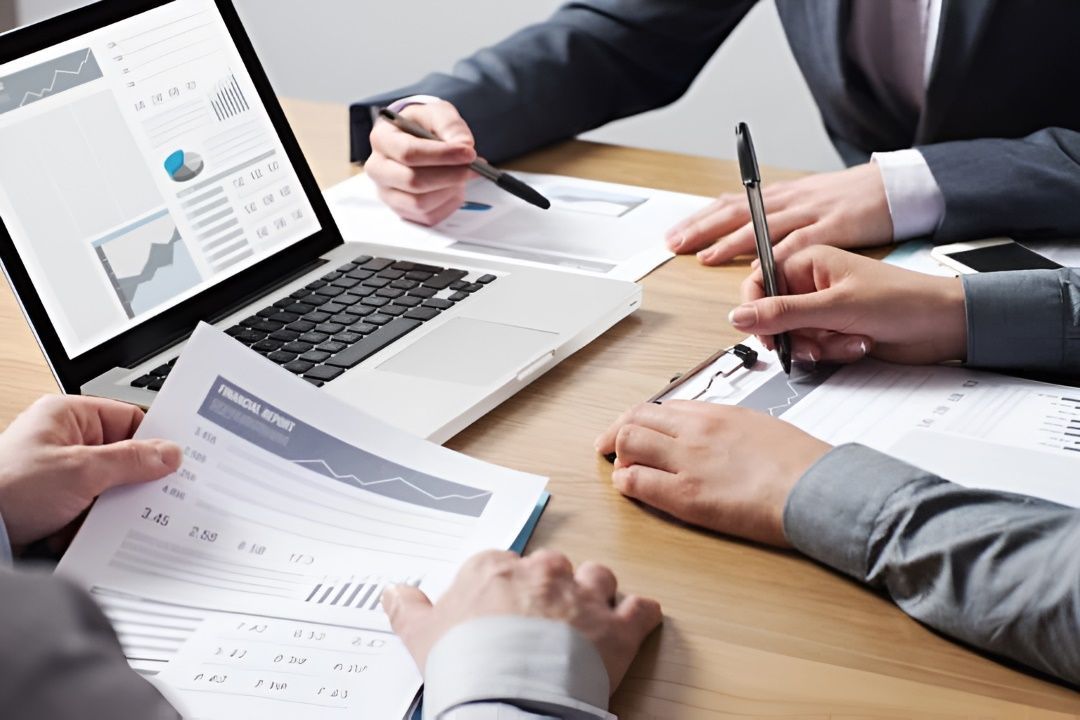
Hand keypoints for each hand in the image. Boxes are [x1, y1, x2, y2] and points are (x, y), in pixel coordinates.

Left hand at [0, 396, 180, 548]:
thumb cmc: (5, 488)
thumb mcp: (80, 470)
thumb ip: (131, 460)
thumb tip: (169, 454)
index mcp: (68, 415)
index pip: (130, 418)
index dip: (156, 438)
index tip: (180, 457)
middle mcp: (65, 439)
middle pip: (123, 454)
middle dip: (135, 477)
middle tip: (155, 491)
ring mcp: (61, 472)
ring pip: (111, 485)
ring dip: (114, 504)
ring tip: (112, 514)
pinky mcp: (57, 501)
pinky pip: (95, 506)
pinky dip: (99, 520)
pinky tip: (97, 529)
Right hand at [366, 100, 476, 225]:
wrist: (417, 140)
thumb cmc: (424, 126)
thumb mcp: (438, 113)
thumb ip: (451, 125)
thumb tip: (464, 145)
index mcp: (382, 139)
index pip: (409, 153)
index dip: (442, 155)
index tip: (468, 153)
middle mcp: (378, 169)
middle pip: (413, 182)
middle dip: (450, 176)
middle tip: (474, 167)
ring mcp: (387, 193)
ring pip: (421, 203)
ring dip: (449, 190)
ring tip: (462, 175)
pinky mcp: (402, 211)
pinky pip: (428, 217)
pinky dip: (448, 204)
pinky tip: (453, 187)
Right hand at [382, 549, 661, 691]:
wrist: (508, 697)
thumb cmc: (464, 665)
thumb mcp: (420, 636)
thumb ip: (407, 608)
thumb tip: (392, 592)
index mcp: (495, 568)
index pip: (504, 564)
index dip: (506, 588)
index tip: (504, 608)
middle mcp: (542, 572)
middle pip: (553, 566)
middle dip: (551, 587)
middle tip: (543, 619)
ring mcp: (582, 596)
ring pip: (599, 576)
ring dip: (596, 592)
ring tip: (589, 616)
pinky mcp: (617, 626)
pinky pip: (640, 608)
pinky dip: (641, 615)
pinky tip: (637, 621)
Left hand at [595, 401, 829, 545]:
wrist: (817, 487)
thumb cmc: (802, 463)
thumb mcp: (762, 427)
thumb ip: (730, 428)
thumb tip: (717, 438)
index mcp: (716, 412)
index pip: (662, 407)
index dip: (641, 420)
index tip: (634, 429)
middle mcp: (695, 430)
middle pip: (635, 418)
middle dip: (617, 433)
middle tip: (610, 448)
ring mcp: (687, 460)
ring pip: (627, 442)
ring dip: (619, 455)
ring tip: (622, 468)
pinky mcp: (685, 495)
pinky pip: (636, 481)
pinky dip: (625, 482)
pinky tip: (629, 487)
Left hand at [665, 163, 892, 265]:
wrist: (892, 187)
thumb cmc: (850, 201)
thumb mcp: (805, 204)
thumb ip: (775, 219)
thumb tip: (744, 234)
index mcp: (779, 197)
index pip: (730, 205)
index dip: (700, 220)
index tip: (675, 234)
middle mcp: (788, 202)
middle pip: (736, 213)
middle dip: (702, 229)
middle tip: (676, 244)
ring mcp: (809, 212)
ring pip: (762, 227)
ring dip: (731, 242)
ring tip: (706, 256)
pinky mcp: (833, 226)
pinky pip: (800, 242)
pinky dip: (778, 254)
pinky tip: (759, 266)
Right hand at [733, 245, 966, 364]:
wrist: (944, 326)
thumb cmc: (902, 301)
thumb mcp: (835, 307)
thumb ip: (782, 313)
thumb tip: (738, 317)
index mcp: (807, 261)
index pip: (758, 283)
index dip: (756, 310)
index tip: (764, 332)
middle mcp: (810, 284)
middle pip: (773, 316)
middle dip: (794, 335)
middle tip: (814, 343)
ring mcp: (822, 309)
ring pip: (793, 337)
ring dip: (818, 346)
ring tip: (848, 341)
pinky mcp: (834, 331)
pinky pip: (813, 348)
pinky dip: (832, 352)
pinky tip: (858, 344)